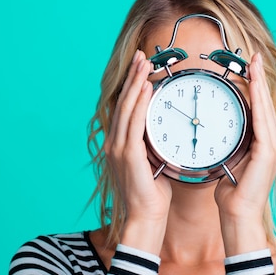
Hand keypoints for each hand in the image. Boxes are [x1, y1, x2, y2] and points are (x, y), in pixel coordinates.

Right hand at [104, 50, 171, 253]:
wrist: (145, 217)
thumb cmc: (151, 195)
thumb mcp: (152, 164)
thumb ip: (151, 145)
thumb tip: (161, 129)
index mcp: (120, 146)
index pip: (125, 110)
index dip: (132, 87)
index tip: (142, 69)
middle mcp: (115, 144)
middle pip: (123, 103)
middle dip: (133, 78)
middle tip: (142, 57)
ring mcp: (118, 149)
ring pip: (127, 109)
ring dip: (136, 84)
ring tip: (144, 65)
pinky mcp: (127, 155)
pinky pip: (134, 123)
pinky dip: (139, 104)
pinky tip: (146, 90)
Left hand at [214, 53, 275, 254]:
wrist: (238, 213)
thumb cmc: (232, 192)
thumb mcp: (229, 160)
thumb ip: (231, 142)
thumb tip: (220, 126)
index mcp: (264, 145)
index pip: (259, 110)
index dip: (255, 87)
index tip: (249, 68)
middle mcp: (273, 144)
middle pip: (265, 105)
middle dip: (259, 79)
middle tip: (253, 57)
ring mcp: (273, 148)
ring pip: (265, 109)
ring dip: (259, 85)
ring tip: (253, 64)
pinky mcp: (268, 153)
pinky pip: (262, 121)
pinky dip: (258, 102)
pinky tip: (253, 87)